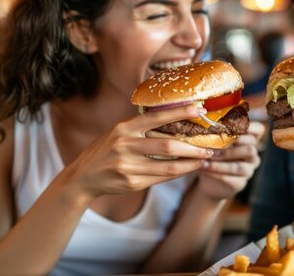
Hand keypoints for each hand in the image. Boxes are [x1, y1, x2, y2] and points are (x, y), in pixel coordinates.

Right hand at [64, 105, 213, 198]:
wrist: (83, 176)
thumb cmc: (106, 149)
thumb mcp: (118, 132)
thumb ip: (141, 127)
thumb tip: (175, 121)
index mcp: (124, 128)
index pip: (157, 117)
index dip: (180, 113)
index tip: (199, 109)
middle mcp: (126, 145)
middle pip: (168, 147)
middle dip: (192, 148)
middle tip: (210, 147)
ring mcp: (128, 166)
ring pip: (168, 167)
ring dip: (190, 163)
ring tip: (204, 159)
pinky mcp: (132, 183)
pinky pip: (161, 178)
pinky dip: (178, 173)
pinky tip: (188, 169)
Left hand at [196, 121, 263, 199]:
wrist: (208, 178)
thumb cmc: (212, 153)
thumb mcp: (215, 140)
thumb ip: (216, 131)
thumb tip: (205, 120)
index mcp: (250, 140)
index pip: (259, 130)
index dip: (250, 127)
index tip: (232, 125)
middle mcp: (252, 155)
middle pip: (250, 148)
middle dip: (230, 147)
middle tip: (213, 144)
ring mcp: (248, 170)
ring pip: (240, 166)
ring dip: (221, 162)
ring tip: (205, 159)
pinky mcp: (240, 183)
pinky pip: (232, 179)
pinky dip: (216, 173)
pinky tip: (204, 168)